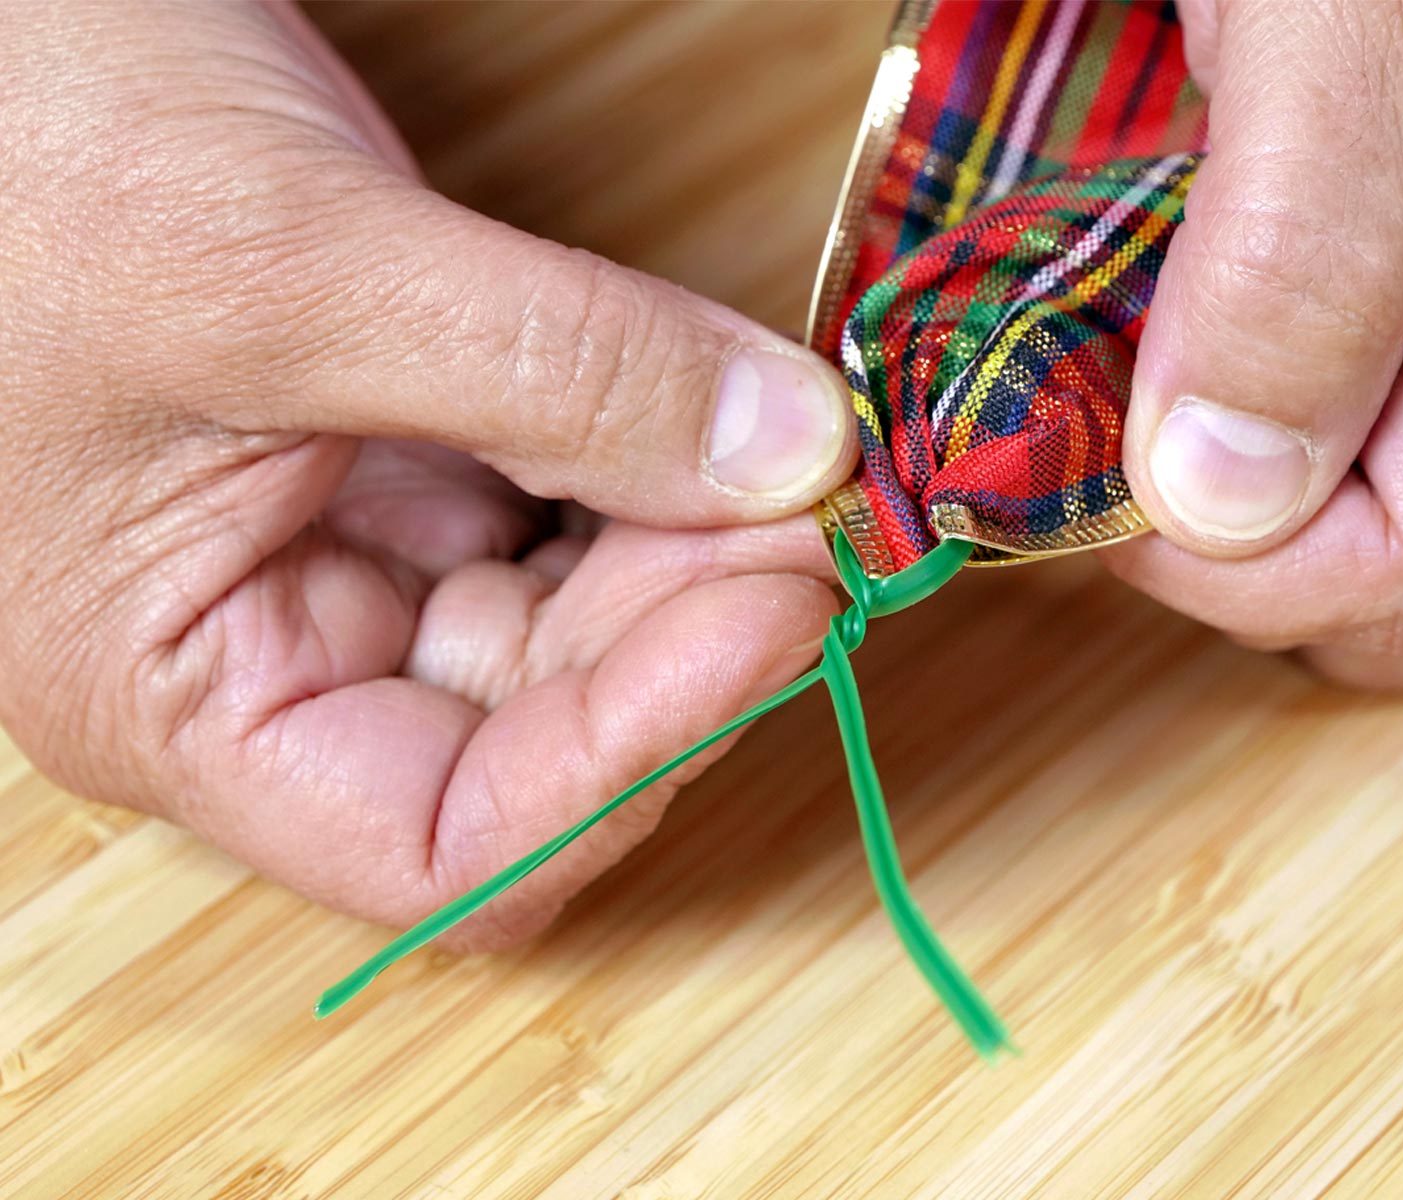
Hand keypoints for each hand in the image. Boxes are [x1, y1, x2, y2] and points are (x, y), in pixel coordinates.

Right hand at [0, 2, 854, 945]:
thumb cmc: (24, 144)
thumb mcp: (295, 266)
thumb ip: (561, 373)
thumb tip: (793, 457)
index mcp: (186, 697)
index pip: (451, 845)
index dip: (632, 757)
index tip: (773, 610)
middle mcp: (272, 656)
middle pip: (540, 729)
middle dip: (688, 630)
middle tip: (807, 500)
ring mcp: (340, 553)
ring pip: (568, 623)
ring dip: (688, 553)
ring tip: (775, 448)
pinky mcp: (400, 456)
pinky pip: (564, 509)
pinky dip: (655, 472)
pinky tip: (715, 413)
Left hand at [1110, 0, 1402, 688]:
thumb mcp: (1358, 10)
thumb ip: (1304, 250)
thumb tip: (1225, 497)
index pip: (1402, 566)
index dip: (1208, 553)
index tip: (1068, 448)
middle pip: (1391, 595)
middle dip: (1219, 543)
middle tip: (1091, 394)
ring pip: (1362, 565)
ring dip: (1215, 519)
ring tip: (1129, 364)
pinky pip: (1342, 489)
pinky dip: (1234, 468)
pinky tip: (1169, 366)